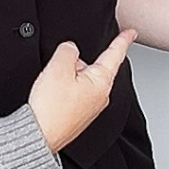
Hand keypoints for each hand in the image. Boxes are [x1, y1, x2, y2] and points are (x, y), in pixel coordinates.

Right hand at [27, 30, 136, 152]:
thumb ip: (69, 50)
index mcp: (101, 82)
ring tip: (51, 86)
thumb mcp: (58, 67)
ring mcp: (90, 107)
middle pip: (91, 66)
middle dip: (76, 62)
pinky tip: (51, 95)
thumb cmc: (50, 108)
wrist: (38, 136)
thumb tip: (71, 50)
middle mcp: (100, 96)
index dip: (122, 40)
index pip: (115, 54)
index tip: (130, 32)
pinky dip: (63, 90)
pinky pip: (73, 93)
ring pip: (80, 80)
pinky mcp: (78, 115)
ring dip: (67, 77)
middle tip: (59, 66)